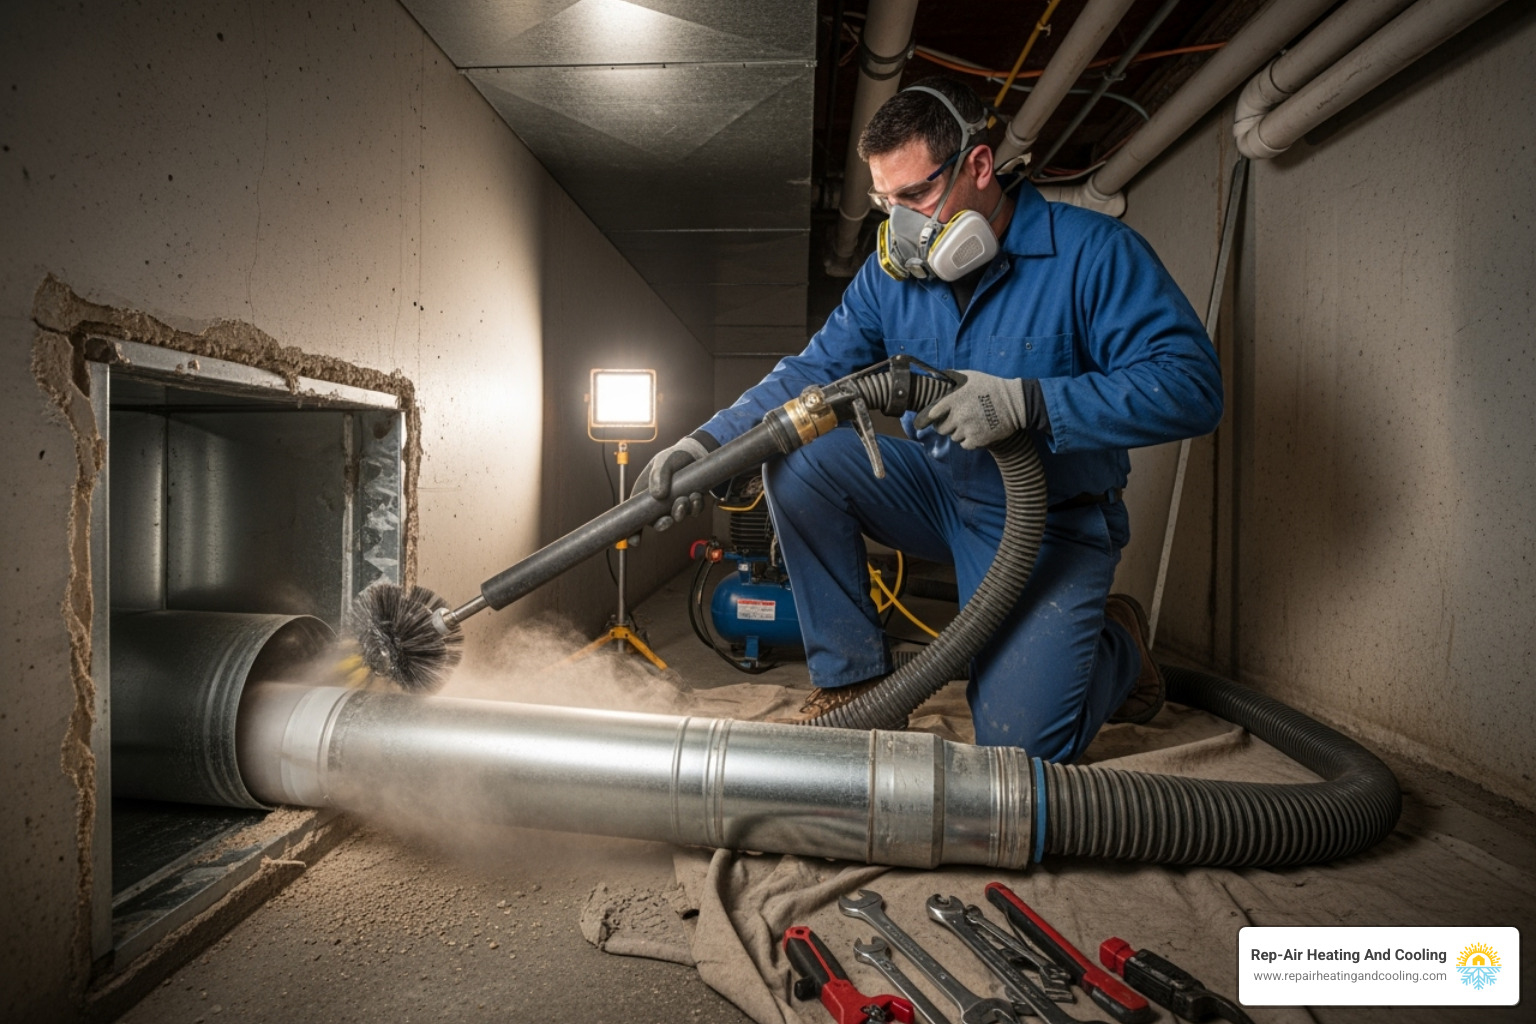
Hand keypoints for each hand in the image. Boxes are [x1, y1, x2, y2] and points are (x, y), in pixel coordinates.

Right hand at [631, 434, 711, 530]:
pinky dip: (695, 506)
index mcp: (646, 493)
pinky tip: (695, 495)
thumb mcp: (663, 461)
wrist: (695, 452)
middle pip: (657, 521)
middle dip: (662, 524)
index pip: (635, 514)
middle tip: (668, 520)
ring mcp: (675, 502)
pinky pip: (693, 511)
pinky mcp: (690, 502)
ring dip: (681, 512)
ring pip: (677, 517)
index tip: (634, 540)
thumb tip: (657, 495)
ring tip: (684, 499)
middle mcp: (660, 501)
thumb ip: (658, 475)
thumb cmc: (674, 456)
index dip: (633, 529)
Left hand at [913, 370, 1041, 448]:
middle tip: (954, 421)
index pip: (931, 414)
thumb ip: (952, 377)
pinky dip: (968, 441)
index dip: (927, 419)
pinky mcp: (977, 440)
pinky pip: (964, 445)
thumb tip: (937, 376)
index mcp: (954, 399)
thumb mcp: (971, 376)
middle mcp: (958, 415)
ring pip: (953, 437)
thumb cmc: (991, 387)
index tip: (924, 422)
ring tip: (970, 423)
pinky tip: (976, 432)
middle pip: (941, 429)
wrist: (1015, 403)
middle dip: (945, 426)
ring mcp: (967, 428)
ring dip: (959, 433)